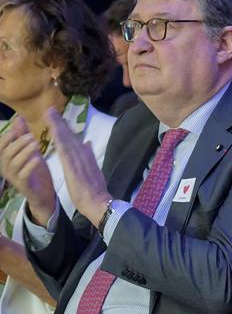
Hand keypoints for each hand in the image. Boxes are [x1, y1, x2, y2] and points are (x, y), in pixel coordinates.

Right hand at [0, 117, 56, 224]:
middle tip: (31, 136)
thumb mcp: (30, 151)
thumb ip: (23, 136)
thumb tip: (18, 118)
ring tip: (36, 144)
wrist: (44, 194)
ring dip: (24, 152)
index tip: (17, 129)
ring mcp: (13, 178)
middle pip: (6, 153)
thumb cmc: (36, 171)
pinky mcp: (23, 185)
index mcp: (6, 159)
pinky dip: (29, 165)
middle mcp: (6, 168)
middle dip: (18, 143)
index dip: (7, 137)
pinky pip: (23, 175)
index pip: (1, 146)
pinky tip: (37, 158)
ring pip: (14, 163)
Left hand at [48, 108, 110, 225]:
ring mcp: (78, 160)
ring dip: (58, 126)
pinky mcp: (73, 167)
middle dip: (60, 123)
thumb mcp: (94, 172)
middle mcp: (82, 156)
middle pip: (70, 136)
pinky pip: (64, 150)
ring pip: (66, 140)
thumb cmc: (96, 192)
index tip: (58, 119)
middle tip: (50, 110)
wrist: (99, 202)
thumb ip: (90, 157)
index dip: (66, 129)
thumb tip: (87, 143)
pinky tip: (54, 131)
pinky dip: (60, 140)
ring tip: (50, 115)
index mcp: (86, 158)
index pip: (74, 140)